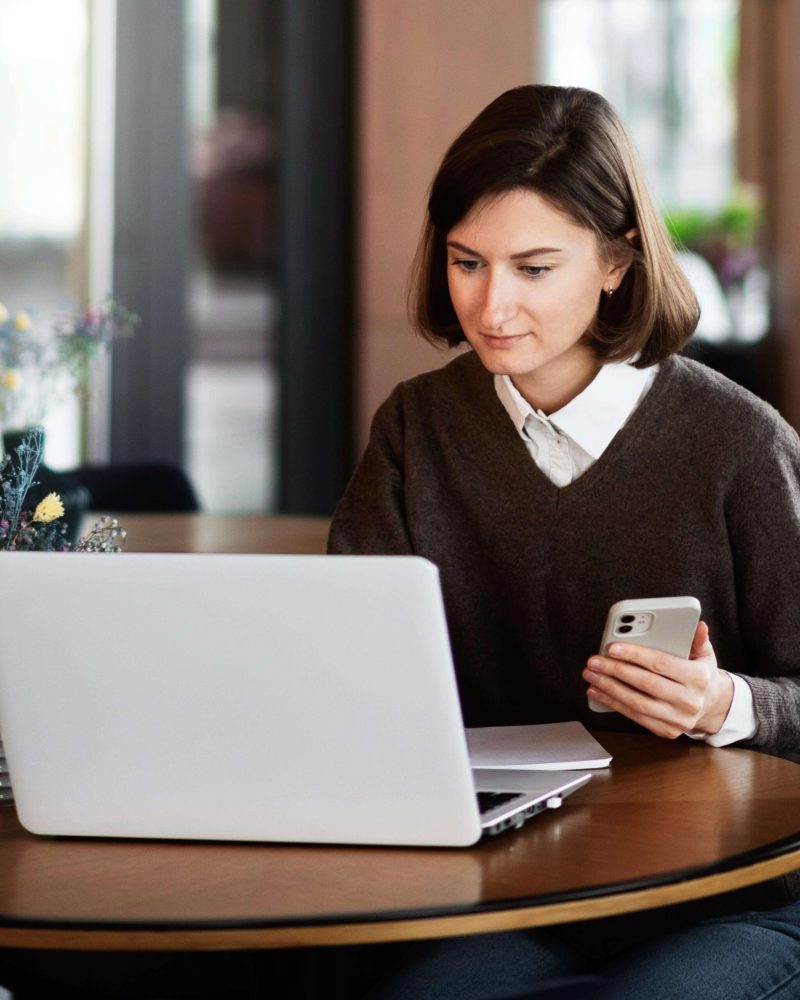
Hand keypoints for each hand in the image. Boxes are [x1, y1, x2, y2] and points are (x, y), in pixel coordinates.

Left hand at [582, 621, 733, 739]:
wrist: (711, 706)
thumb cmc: (700, 674)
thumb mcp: (704, 655)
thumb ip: (697, 639)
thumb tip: (698, 624)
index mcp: (699, 678)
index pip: (661, 664)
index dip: (635, 655)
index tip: (612, 647)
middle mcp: (690, 701)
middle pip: (646, 684)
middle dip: (616, 671)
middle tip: (594, 661)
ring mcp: (678, 719)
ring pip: (637, 703)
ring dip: (609, 688)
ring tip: (591, 675)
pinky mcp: (667, 731)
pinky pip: (635, 717)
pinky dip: (613, 703)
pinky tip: (597, 692)